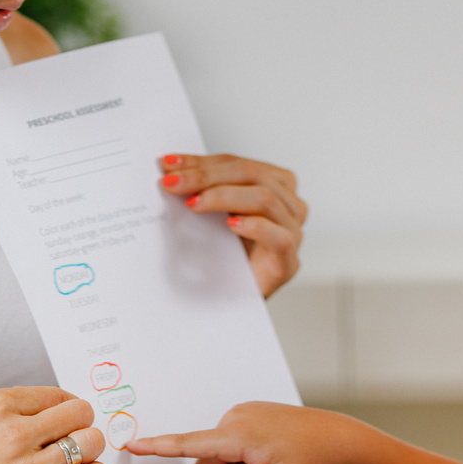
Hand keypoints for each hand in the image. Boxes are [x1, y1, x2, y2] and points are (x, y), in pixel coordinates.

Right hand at [0, 387, 107, 463]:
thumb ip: (21, 415)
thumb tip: (68, 413)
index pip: (61, 395)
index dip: (69, 412)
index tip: (66, 424)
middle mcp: (14, 433)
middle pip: (82, 413)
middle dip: (83, 428)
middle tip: (74, 443)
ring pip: (91, 442)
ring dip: (89, 454)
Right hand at [126, 402, 352, 463]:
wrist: (335, 438)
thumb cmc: (310, 459)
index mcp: (238, 434)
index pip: (188, 444)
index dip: (157, 448)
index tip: (131, 445)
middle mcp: (234, 418)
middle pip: (206, 463)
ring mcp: (241, 415)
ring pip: (218, 456)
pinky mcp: (247, 416)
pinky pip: (230, 445)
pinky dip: (242, 460)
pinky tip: (266, 461)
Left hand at [159, 153, 306, 297]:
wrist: (234, 301)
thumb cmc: (227, 256)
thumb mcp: (213, 214)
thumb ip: (203, 189)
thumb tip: (170, 168)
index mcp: (275, 185)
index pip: (237, 164)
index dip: (202, 161)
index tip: (169, 165)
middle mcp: (289, 205)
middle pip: (251, 174)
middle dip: (207, 176)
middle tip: (174, 183)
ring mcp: (293, 231)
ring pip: (265, 198)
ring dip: (223, 197)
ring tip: (194, 204)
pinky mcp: (288, 261)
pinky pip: (278, 236)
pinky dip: (253, 226)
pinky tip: (231, 225)